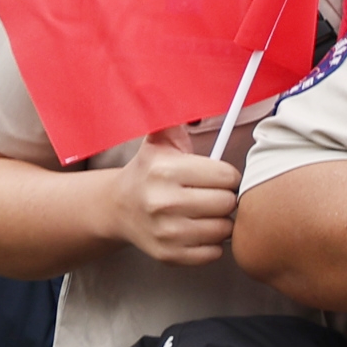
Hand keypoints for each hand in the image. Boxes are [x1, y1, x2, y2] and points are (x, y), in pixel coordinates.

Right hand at [105, 126, 241, 266]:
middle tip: (211, 195)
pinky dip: (212, 243)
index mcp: (164, 170)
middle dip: (225, 198)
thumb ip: (172, 121)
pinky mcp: (169, 255)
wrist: (118, 208)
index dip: (226, 175)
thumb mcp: (159, 142)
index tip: (216, 176)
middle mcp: (163, 202)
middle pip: (228, 203)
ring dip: (221, 222)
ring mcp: (166, 232)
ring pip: (224, 229)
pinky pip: (214, 253)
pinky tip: (198, 230)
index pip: (227, 175)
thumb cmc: (150, 172)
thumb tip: (170, 91)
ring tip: (205, 212)